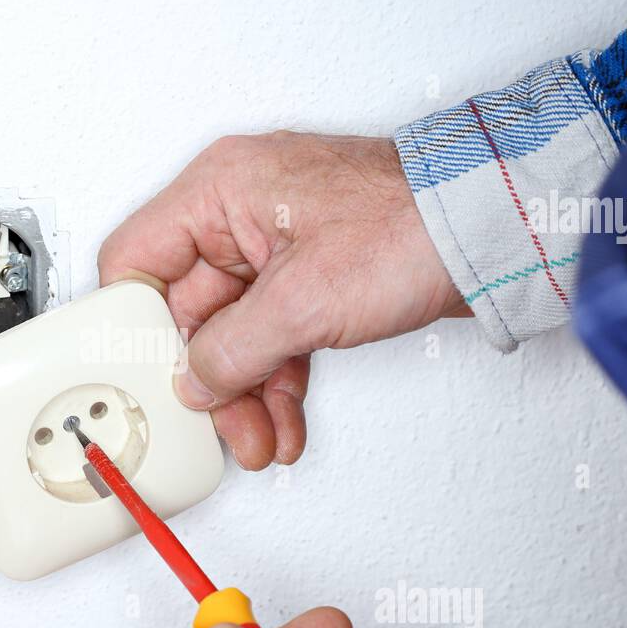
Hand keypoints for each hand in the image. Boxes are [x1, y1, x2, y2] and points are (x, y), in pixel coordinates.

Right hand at [99, 132, 466, 468]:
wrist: (492, 230)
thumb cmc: (412, 224)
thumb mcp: (301, 301)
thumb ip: (231, 350)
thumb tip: (194, 381)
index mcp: (219, 190)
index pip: (136, 259)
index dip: (133, 325)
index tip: (144, 377)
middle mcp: (241, 212)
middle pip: (189, 310)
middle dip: (208, 378)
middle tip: (218, 424)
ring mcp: (278, 247)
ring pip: (234, 331)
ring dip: (245, 391)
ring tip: (261, 438)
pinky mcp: (313, 275)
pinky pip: (274, 334)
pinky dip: (277, 379)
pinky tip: (285, 421)